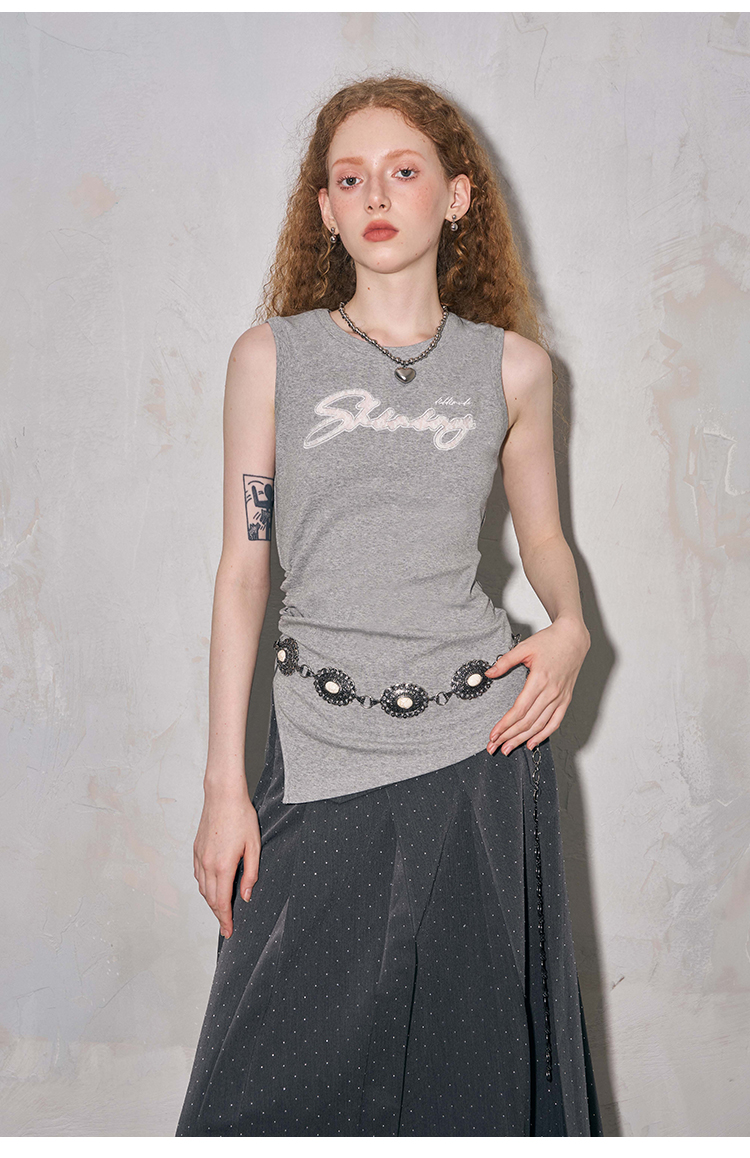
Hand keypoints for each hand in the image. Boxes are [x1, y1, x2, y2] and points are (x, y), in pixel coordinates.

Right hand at [193, 780, 260, 939]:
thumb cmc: (241, 816)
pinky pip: (198, 875)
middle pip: (210, 899)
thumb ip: (250, 874)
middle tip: (226, 925)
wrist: (223, 796)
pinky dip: (204, 886)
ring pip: (202, 888)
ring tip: (221, 909)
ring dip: (211, 901)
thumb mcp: (254, 846)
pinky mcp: (196, 849)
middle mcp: (207, 864)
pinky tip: (212, 887)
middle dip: (218, 914)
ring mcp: (199, 857)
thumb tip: (245, 896)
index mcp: (223, 866)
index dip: (225, 919)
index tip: (228, 931)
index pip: (221, 902)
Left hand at [484, 618, 589, 755]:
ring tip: (508, 748)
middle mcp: (551, 692)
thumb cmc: (550, 641)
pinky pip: (555, 722)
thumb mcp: (524, 648)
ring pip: (539, 725)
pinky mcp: (565, 700)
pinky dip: (543, 735)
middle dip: (509, 737)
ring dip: (523, 739)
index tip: (493, 734)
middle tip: (494, 747)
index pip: (519, 709)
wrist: (573, 639)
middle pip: (527, 721)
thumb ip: (505, 662)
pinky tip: (532, 743)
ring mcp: (560, 697)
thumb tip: (488, 673)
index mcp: (539, 679)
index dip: (505, 724)